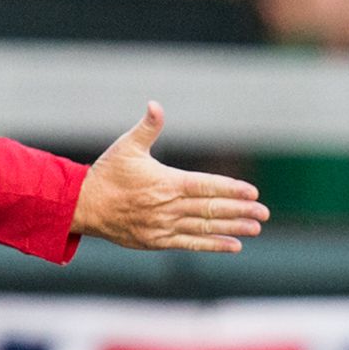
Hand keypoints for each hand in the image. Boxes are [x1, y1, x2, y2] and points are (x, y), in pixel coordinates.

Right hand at [72, 103, 268, 252]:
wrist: (84, 206)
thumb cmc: (107, 173)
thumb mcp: (127, 146)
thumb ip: (148, 127)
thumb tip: (155, 105)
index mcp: (166, 182)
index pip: (206, 186)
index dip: (231, 189)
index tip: (253, 193)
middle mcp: (168, 206)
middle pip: (211, 208)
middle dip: (241, 211)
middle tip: (264, 213)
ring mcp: (164, 226)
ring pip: (205, 227)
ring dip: (233, 228)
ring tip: (255, 228)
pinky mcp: (157, 241)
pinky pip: (191, 244)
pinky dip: (212, 244)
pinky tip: (233, 245)